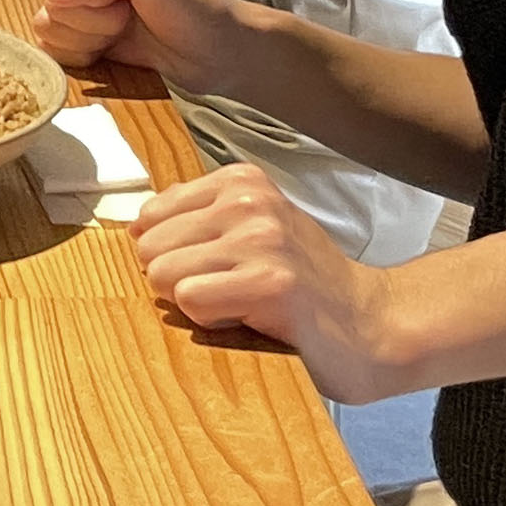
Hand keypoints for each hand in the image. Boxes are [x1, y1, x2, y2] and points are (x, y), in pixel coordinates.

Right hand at [34, 0, 252, 94]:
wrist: (220, 53)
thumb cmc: (199, 9)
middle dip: (87, 19)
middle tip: (127, 16)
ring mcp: (85, 0)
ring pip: (47, 24)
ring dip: (86, 38)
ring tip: (122, 31)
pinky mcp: (84, 32)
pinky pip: (52, 47)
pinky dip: (79, 56)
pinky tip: (109, 50)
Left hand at [128, 165, 411, 402]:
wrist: (372, 324)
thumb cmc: (305, 282)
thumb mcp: (254, 229)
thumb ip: (198, 218)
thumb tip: (134, 225)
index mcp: (242, 180)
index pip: (151, 215)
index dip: (170, 255)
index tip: (215, 269)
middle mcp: (250, 200)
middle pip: (151, 246)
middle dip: (175, 281)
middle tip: (229, 293)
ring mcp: (261, 239)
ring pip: (164, 273)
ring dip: (194, 303)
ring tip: (240, 304)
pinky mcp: (269, 283)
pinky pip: (191, 300)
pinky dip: (209, 321)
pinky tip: (249, 319)